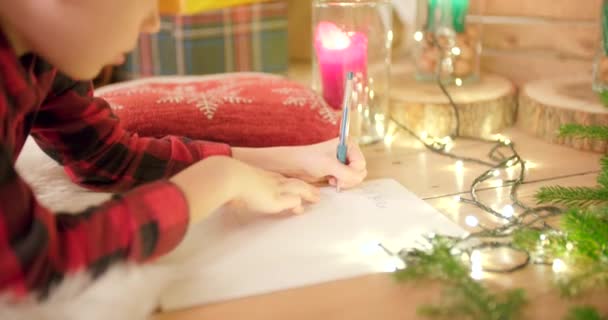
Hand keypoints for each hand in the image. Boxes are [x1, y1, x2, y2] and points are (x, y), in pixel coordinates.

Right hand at [171, 156, 318, 223]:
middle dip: (305, 187)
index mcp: (260, 176)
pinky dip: (297, 205)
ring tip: (316, 199)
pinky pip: (292, 201)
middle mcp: (270, 180)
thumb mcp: (230, 184)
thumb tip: (220, 195)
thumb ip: (231, 192)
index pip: (279, 179)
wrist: (227, 176)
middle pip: (293, 181)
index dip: (288, 184)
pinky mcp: (276, 198)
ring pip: (298, 188)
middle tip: (315, 194)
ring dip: (308, 194)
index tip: (295, 188)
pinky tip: (300, 211)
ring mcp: (275, 188)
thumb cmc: (223, 179)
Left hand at [286, 138, 366, 188]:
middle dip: (349, 178)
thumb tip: (358, 178)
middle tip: (336, 179)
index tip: (339, 174)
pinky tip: (330, 180)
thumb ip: (346, 172)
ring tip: (332, 179)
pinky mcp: (340, 170)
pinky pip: (349, 180)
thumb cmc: (310, 159)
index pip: (361, 163)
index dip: (352, 172)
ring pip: (356, 177)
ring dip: (345, 181)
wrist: (296, 165)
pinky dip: (342, 183)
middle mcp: (349, 152)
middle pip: (361, 171)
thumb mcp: (329, 165)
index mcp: (349, 144)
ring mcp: (345, 162)